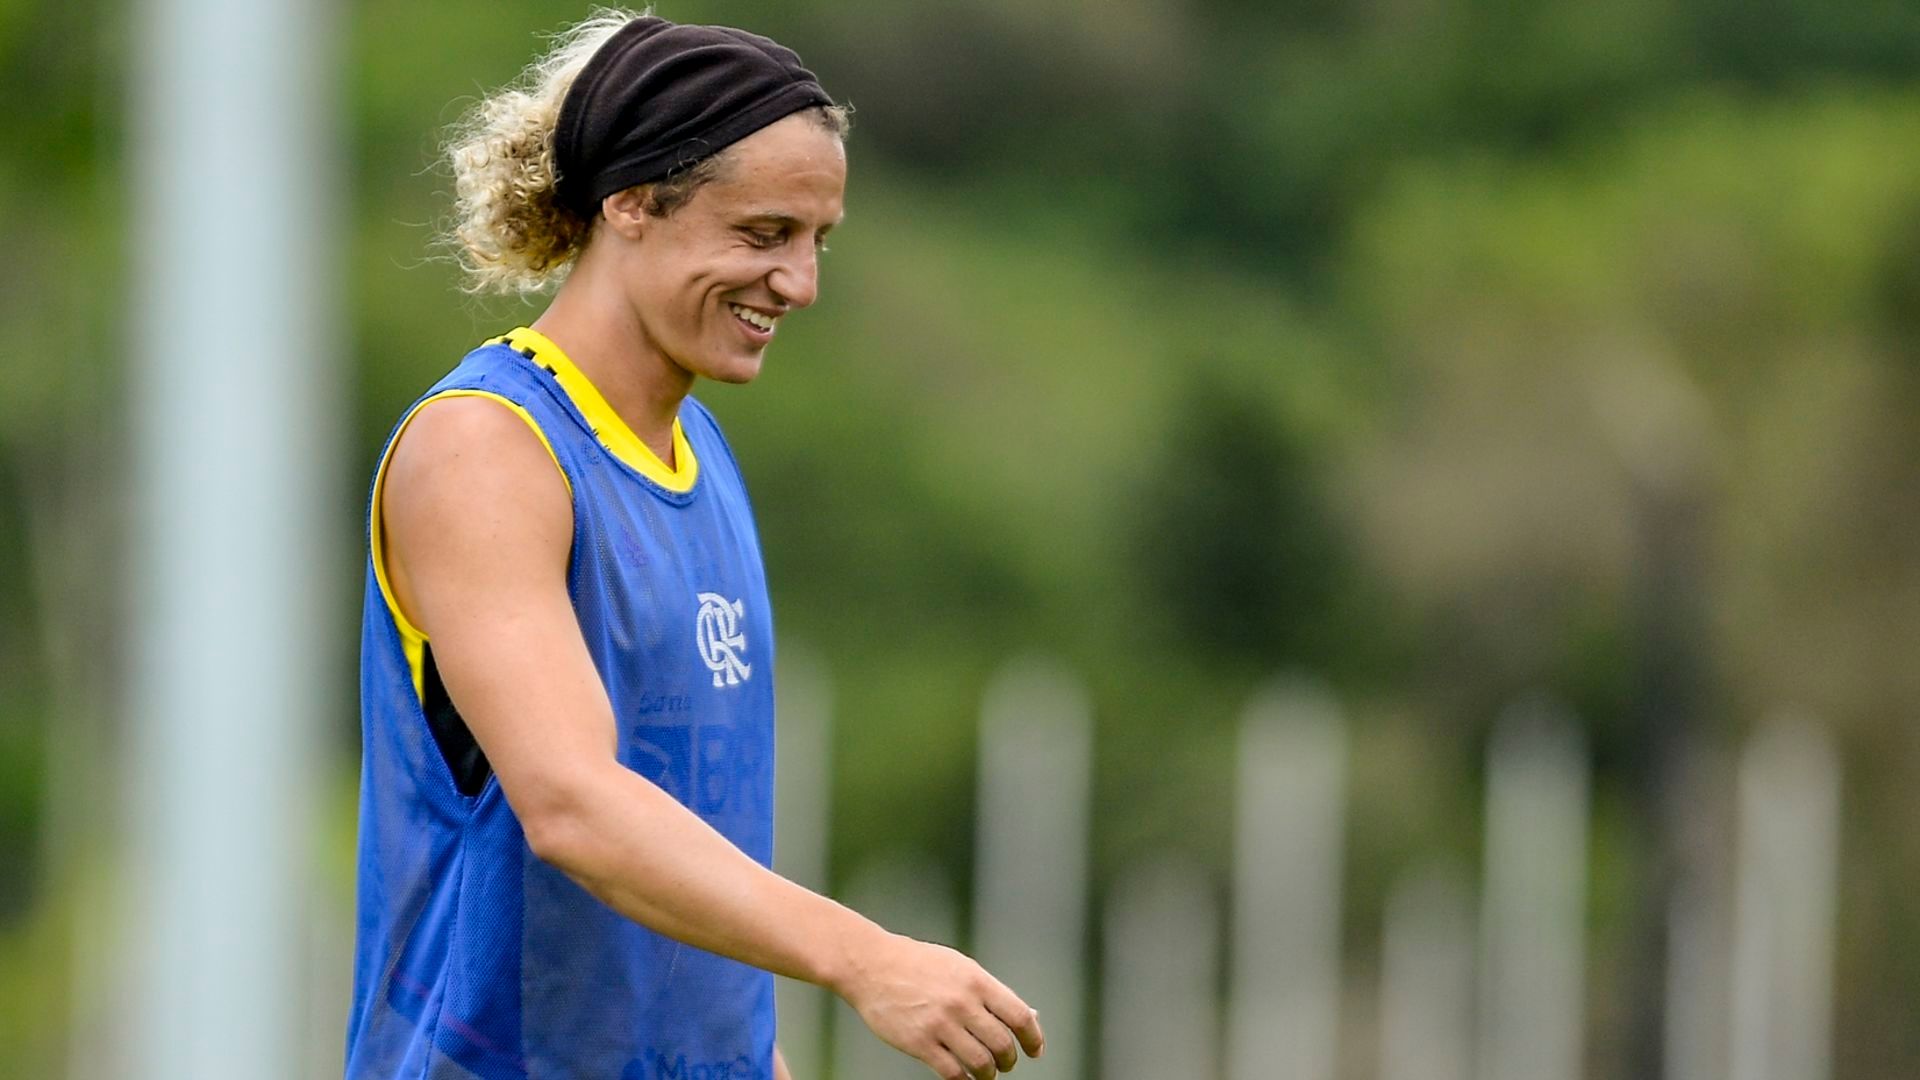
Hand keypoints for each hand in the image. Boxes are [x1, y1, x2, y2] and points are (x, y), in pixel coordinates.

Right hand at [837, 933, 1044, 1079]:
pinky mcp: (919, 1043)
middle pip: (1002, 1044)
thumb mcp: (961, 967)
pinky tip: (963, 1077)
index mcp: (976, 981)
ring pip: (981, 1064)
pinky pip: (952, 1073)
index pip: (1019, 1017)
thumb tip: (1028, 1016)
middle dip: (1009, 1060)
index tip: (1035, 1050)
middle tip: (1006, 1063)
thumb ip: (992, 992)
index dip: (1033, 1038)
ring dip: (988, 1074)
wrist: (872, 965)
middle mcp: (962, 1003)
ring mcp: (940, 1024)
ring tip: (986, 1073)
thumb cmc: (918, 965)